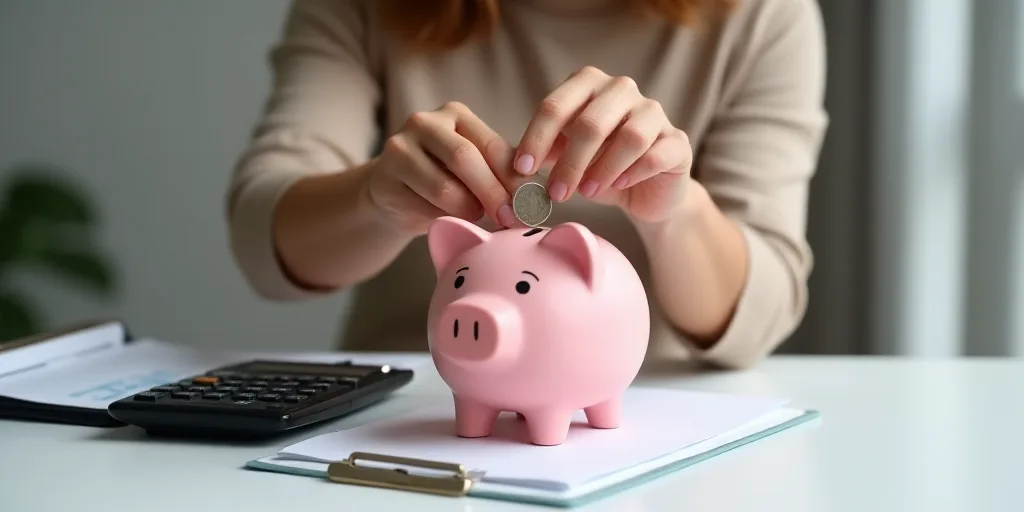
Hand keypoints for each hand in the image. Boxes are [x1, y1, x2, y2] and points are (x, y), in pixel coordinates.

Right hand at [366, 101, 521, 234]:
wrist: (392, 195)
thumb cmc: (442, 180)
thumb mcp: (474, 169)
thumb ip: (500, 171)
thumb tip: (535, 192)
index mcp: (456, 115)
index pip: (492, 145)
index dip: (513, 178)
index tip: (529, 205)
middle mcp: (425, 122)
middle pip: (466, 159)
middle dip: (492, 193)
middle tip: (508, 219)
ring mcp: (400, 146)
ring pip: (444, 187)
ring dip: (467, 210)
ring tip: (474, 217)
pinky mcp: (385, 175)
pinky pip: (422, 205)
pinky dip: (442, 218)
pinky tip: (447, 219)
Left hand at [513, 66, 693, 223]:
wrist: (646, 193)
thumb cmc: (598, 168)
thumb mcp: (564, 158)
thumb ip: (543, 153)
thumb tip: (511, 166)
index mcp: (588, 85)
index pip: (555, 106)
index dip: (535, 139)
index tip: (521, 170)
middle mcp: (622, 90)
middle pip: (590, 122)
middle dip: (569, 162)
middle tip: (555, 193)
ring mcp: (654, 113)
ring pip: (629, 136)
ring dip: (602, 169)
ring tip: (587, 193)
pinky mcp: (678, 142)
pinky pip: (657, 154)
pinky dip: (634, 172)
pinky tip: (619, 186)